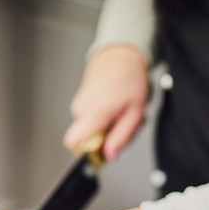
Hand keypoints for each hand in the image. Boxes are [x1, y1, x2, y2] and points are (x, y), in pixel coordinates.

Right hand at [63, 45, 150, 160]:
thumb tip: (110, 155)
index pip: (73, 142)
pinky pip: (88, 119)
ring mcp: (79, 103)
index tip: (103, 148)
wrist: (121, 54)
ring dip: (106, 128)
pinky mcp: (80, 100)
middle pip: (86, 140)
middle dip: (105, 139)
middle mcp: (81, 108)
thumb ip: (122, 137)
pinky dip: (102, 118)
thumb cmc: (130, 78)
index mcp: (94, 112)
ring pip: (88, 130)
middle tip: (122, 125)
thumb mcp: (135, 112)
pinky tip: (114, 107)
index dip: (87, 152)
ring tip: (120, 113)